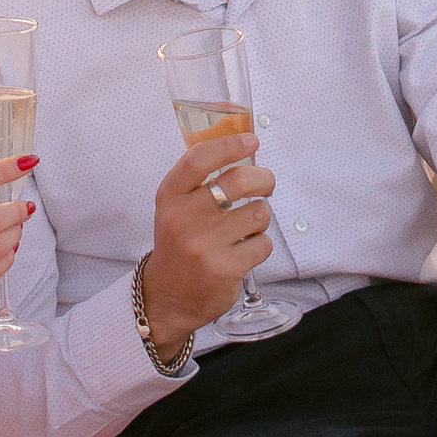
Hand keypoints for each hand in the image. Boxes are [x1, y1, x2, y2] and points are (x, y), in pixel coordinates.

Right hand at [138, 123, 276, 351]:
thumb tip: (242, 145)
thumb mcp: (175, 208)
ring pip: (257, 212)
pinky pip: (262, 243)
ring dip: (260, 217)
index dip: (229, 144)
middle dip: (264, 178)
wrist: (168, 296)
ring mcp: (203, 246)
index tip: (251, 140)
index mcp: (169, 197)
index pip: (199, 159)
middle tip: (267, 184)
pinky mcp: (223, 269)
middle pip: (238, 181)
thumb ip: (199, 180)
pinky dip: (260, 244)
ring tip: (247, 226)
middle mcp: (182, 218)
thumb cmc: (180, 242)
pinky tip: (244, 250)